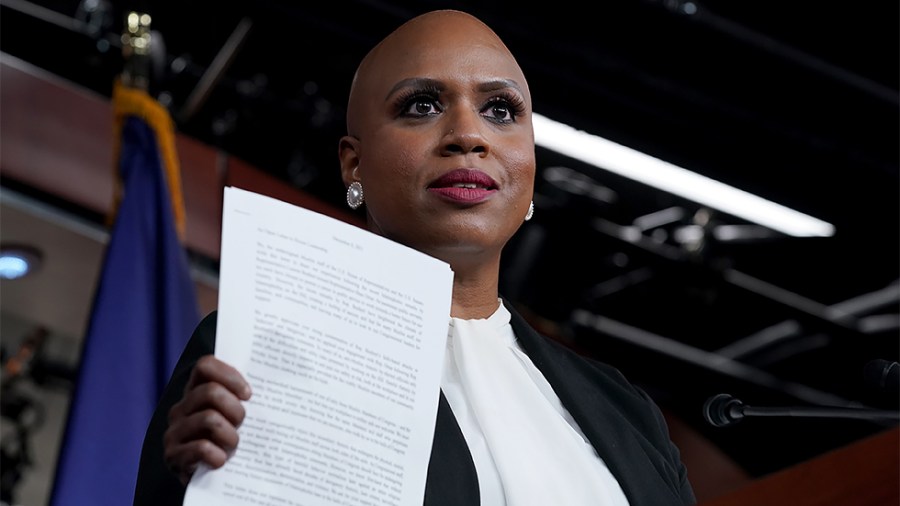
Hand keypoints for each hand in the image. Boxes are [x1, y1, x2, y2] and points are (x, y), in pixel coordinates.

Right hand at [163, 355, 251, 484]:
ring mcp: (174, 431)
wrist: (208, 482)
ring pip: (210, 419)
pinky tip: (221, 461)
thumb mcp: (235, 417)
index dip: (229, 375)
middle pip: (210, 391)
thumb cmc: (228, 441)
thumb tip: (279, 379)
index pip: (205, 366)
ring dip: (230, 436)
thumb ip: (242, 398)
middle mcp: (180, 409)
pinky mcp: (173, 455)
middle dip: (235, 409)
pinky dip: (217, 455)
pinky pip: (200, 447)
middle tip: (242, 425)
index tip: (248, 395)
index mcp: (195, 393)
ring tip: (233, 446)